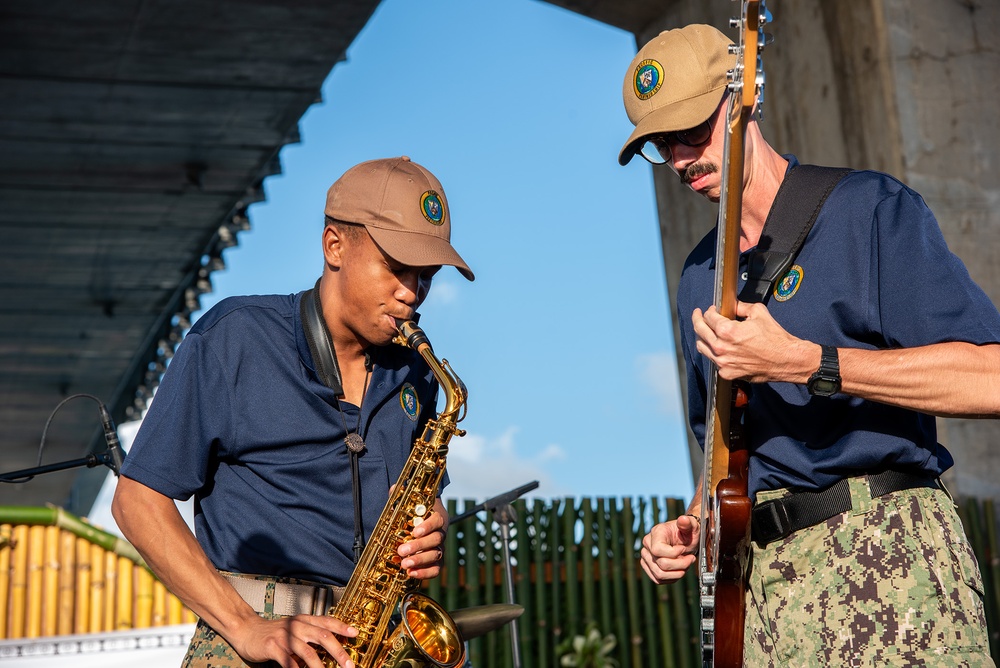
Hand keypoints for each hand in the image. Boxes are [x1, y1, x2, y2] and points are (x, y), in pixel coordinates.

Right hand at [230, 613, 358, 667]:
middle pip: (322, 636)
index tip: (355, 634)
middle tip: (349, 664)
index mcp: (304, 620)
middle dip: (338, 651)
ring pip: (308, 652)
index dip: (342, 627)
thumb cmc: (275, 633)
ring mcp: (285, 636)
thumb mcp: (295, 628)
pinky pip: (289, 662)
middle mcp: (297, 625)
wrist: (248, 631)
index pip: (327, 621)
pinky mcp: (273, 647)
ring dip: (320, 666)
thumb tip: (332, 647)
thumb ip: (311, 634)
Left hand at [397, 496, 447, 578]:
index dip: (427, 526)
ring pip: (436, 555)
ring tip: (404, 564)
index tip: (414, 532)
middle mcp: (440, 534)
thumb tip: (393, 488)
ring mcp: (439, 549)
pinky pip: (436, 569)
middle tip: (401, 550)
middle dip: (418, 546)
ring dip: (420, 560)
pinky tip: (411, 573)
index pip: (436, 521)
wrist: (423, 527)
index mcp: (435, 518)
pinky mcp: (437, 562)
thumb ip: (400, 497)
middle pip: (435, 540)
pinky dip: (425, 573)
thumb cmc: (414, 516)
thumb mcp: (408, 504)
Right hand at [640, 515, 699, 584]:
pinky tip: (679, 570)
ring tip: (685, 565)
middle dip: (680, 565)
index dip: (674, 554)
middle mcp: (647, 544)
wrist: (684, 540)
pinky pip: (658, 579)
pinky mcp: (648, 567)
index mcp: (656, 533)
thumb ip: (688, 523)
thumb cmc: (687, 533)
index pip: (658, 550)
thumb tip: (683, 520)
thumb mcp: (692, 526)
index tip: (684, 549)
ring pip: (659, 574)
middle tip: (690, 559)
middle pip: (661, 564)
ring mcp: (646, 556)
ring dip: (677, 573)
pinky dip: (671, 578)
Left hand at [693, 301, 812, 383]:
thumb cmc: (776, 339)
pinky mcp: (727, 373)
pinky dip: (713, 352)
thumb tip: (732, 304)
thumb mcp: (759, 313)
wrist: (787, 360)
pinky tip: (717, 347)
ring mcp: (723, 362)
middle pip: (700, 331)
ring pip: (702, 347)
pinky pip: (713, 361)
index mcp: (728, 331)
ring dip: (702, 337)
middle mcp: (722, 348)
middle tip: (699, 315)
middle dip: (698, 320)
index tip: (712, 309)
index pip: (708, 318)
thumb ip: (741, 306)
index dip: (708, 311)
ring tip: (704, 331)